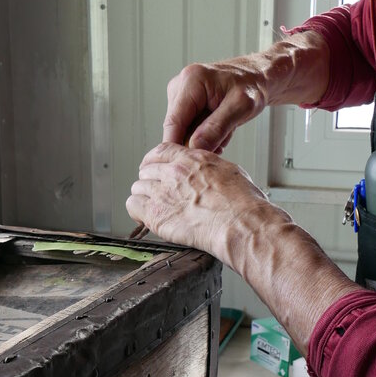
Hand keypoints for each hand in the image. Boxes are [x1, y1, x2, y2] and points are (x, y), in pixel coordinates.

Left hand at [127, 143, 288, 264]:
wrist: (240, 224)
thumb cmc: (243, 204)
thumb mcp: (229, 171)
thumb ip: (209, 169)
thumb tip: (207, 174)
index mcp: (191, 159)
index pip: (160, 152)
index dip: (154, 162)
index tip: (154, 169)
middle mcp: (173, 173)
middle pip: (146, 170)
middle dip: (150, 181)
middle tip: (156, 193)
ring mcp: (162, 193)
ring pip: (137, 188)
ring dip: (143, 197)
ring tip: (153, 207)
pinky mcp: (156, 214)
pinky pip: (132, 206)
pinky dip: (137, 212)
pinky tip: (146, 217)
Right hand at [162, 32, 330, 151]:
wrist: (258, 77)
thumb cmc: (252, 85)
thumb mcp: (240, 108)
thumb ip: (216, 128)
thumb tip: (194, 147)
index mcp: (191, 81)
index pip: (173, 123)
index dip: (179, 147)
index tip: (192, 163)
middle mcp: (180, 86)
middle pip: (176, 129)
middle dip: (198, 142)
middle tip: (223, 139)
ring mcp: (180, 95)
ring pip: (183, 131)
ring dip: (204, 139)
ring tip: (226, 129)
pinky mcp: (184, 103)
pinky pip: (189, 129)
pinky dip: (205, 134)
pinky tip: (220, 127)